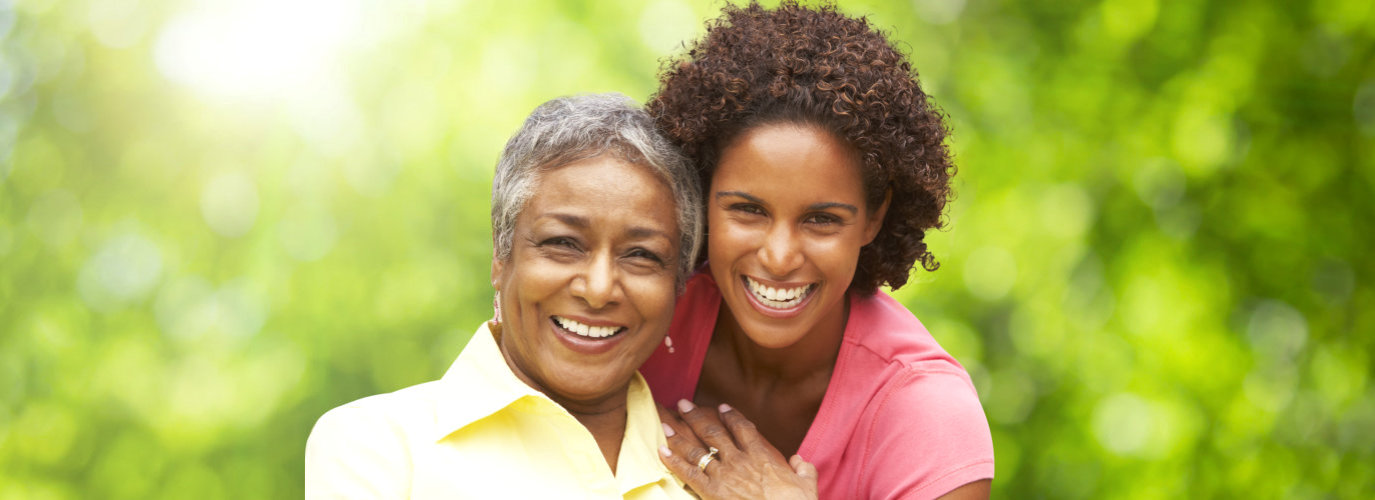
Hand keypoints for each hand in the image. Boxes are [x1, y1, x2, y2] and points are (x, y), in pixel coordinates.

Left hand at [657, 400, 817, 499]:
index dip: (731, 416)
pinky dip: (673, 461)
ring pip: (696, 449)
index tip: (722, 407)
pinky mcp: (712, 492)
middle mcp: (740, 460)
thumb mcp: (807, 485)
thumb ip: (803, 469)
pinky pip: (688, 473)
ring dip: (679, 435)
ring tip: (665, 423)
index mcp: (762, 455)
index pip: (743, 428)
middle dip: (696, 416)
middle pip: (713, 432)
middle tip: (684, 403)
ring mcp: (724, 475)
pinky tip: (661, 451)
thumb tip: (800, 461)